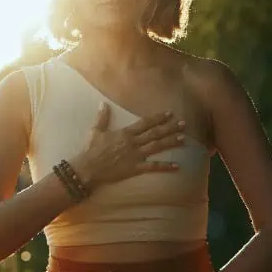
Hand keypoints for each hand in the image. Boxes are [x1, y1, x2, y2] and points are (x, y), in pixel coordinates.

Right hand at [70, 103, 185, 190]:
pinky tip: (177, 166)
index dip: (158, 118)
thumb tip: (103, 103)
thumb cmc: (91, 150)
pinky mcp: (135, 168)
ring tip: (183, 139)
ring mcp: (136, 155)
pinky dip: (166, 166)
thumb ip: (102, 117)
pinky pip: (153, 167)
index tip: (169, 113)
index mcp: (125, 133)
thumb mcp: (95, 131)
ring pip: (157, 147)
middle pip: (155, 133)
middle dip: (170, 128)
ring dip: (170, 142)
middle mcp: (133, 142)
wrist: (88, 168)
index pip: (145, 123)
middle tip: (183, 124)